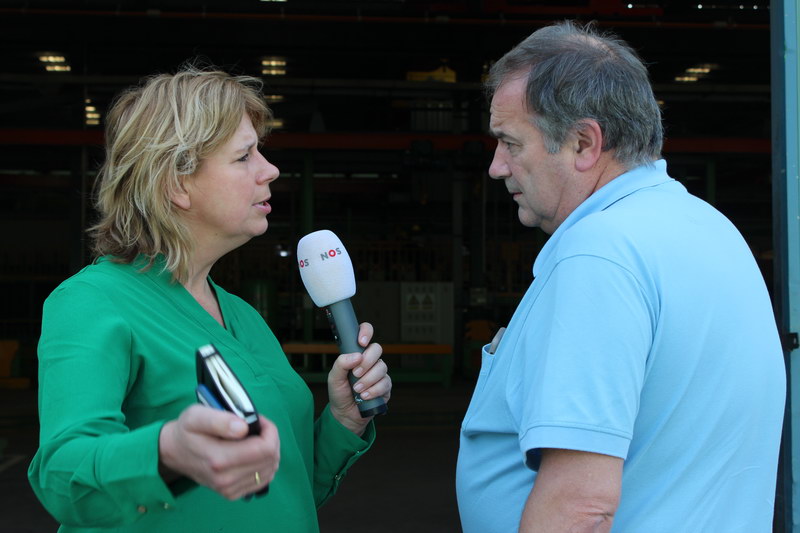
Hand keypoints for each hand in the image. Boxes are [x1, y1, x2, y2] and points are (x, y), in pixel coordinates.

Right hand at [158, 405, 279, 499]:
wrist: (175, 452)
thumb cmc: (187, 430)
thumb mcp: (197, 416)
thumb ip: (220, 420)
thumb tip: (243, 428)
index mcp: (219, 459)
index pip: (265, 448)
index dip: (269, 431)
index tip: (258, 420)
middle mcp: (226, 479)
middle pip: (271, 459)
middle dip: (271, 438)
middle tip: (257, 427)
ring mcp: (229, 489)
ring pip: (270, 470)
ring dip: (269, 451)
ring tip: (255, 438)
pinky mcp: (232, 493)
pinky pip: (262, 480)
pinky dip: (265, 465)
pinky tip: (254, 453)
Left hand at [327, 322, 391, 435]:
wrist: (345, 414)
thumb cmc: (339, 393)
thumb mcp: (334, 377)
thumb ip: (341, 363)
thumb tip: (357, 355)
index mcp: (358, 353)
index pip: (365, 333)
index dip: (366, 332)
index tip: (361, 342)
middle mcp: (370, 361)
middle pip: (377, 349)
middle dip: (367, 362)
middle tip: (355, 373)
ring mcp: (379, 373)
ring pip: (381, 367)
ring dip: (368, 379)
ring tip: (357, 389)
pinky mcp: (386, 387)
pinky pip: (385, 383)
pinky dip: (373, 390)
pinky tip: (364, 396)